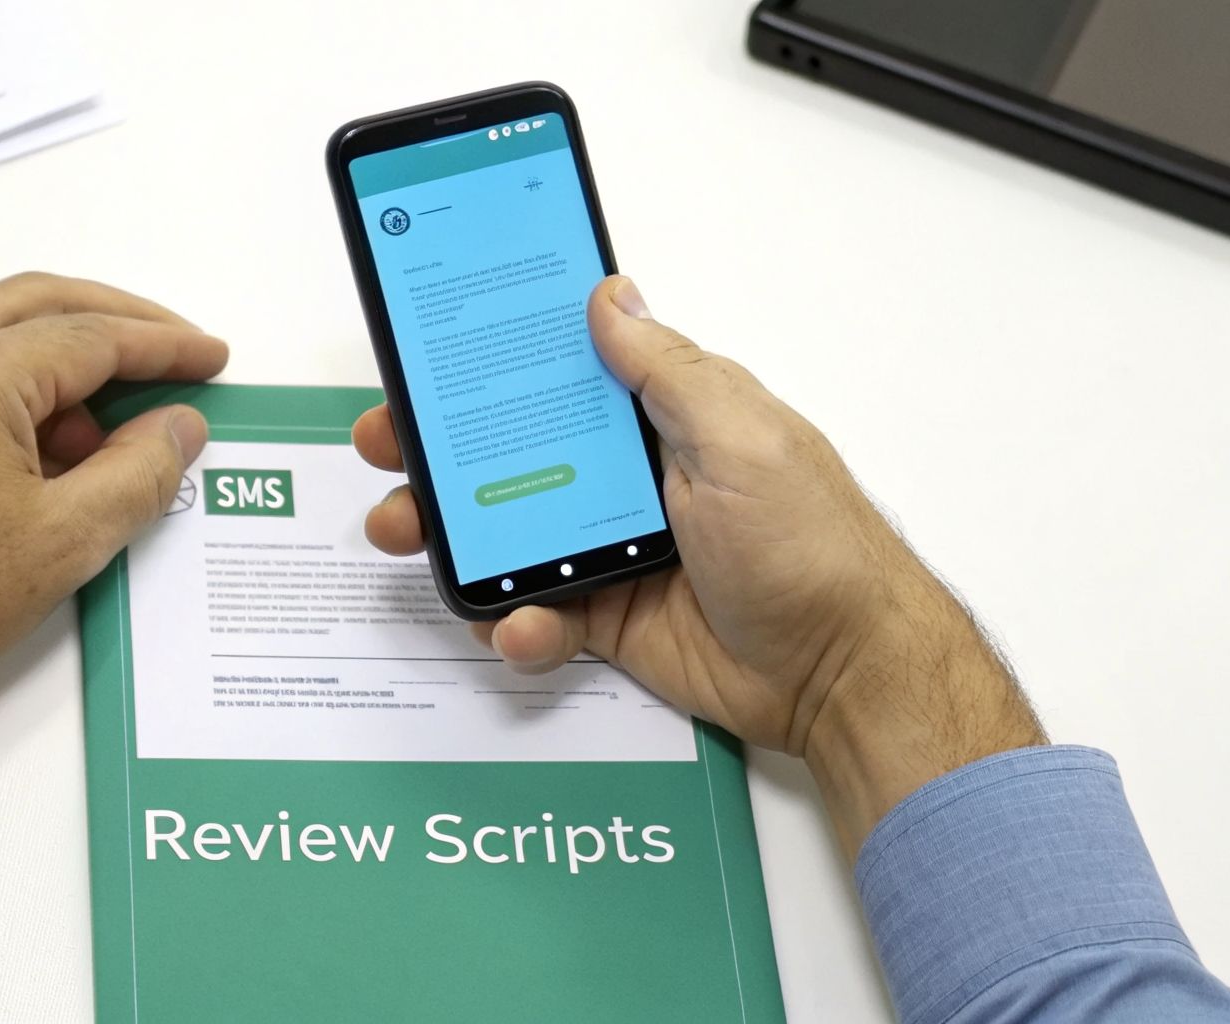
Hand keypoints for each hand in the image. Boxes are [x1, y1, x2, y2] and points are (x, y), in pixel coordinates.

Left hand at [0, 273, 227, 851]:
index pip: (90, 337)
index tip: (211, 358)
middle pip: (32, 305)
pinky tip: (25, 458)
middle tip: (168, 350)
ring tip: (101, 437)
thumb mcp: (65, 542)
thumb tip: (179, 425)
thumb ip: (138, 472)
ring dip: (52, 364)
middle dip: (110, 320)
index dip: (162, 346)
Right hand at [355, 276, 1042, 852]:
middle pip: (510, 451)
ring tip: (408, 535)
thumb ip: (665, 371)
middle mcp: (626, 475)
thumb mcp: (740, 439)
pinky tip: (522, 626)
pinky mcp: (606, 618)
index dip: (493, 361)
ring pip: (505, 533)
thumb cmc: (811, 545)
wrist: (842, 673)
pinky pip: (535, 615)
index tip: (427, 352)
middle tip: (387, 444)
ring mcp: (610, 548)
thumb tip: (609, 296)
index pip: (561, 372)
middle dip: (439, 449)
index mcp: (659, 417)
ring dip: (450, 536)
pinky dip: (516, 623)